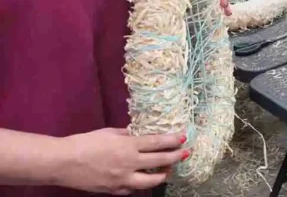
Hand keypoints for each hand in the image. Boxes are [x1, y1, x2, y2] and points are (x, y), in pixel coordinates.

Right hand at [57, 128, 185, 194]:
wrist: (63, 163)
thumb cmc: (85, 143)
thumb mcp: (109, 133)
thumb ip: (126, 135)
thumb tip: (137, 134)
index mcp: (129, 146)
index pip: (158, 143)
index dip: (173, 141)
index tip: (184, 138)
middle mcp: (130, 164)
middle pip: (160, 161)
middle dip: (176, 157)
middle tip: (185, 153)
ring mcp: (123, 180)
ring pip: (151, 181)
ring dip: (163, 174)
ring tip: (168, 170)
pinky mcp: (114, 191)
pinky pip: (134, 189)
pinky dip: (141, 183)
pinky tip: (144, 179)